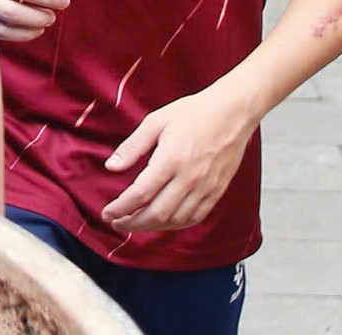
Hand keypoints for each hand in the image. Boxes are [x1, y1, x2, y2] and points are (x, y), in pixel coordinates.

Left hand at [102, 83, 258, 231]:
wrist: (233, 113)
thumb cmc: (193, 113)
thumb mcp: (155, 122)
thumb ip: (132, 146)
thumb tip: (111, 167)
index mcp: (171, 160)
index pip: (140, 194)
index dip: (121, 208)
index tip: (107, 214)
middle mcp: (189, 178)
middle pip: (157, 214)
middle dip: (132, 223)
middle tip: (116, 223)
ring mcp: (206, 188)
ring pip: (176, 220)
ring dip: (152, 227)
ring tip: (135, 224)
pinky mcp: (217, 192)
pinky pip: (195, 217)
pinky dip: (176, 225)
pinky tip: (163, 222)